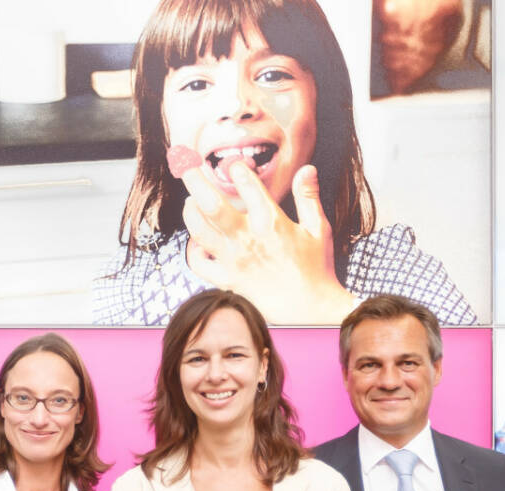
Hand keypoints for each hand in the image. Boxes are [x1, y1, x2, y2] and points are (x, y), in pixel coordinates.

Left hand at [179, 159, 358, 326]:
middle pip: (210, 203)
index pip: (247, 184)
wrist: (309, 311)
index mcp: (270, 222)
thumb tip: (307, 168)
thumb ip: (308, 197)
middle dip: (194, 179)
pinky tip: (199, 241)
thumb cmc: (316, 269)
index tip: (236, 166)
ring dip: (190, 211)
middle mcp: (247, 238)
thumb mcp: (319, 229)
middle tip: (185, 163)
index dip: (238, 169)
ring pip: (199, 230)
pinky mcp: (227, 280)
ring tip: (190, 201)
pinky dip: (194, 250)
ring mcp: (233, 260)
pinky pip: (199, 263)